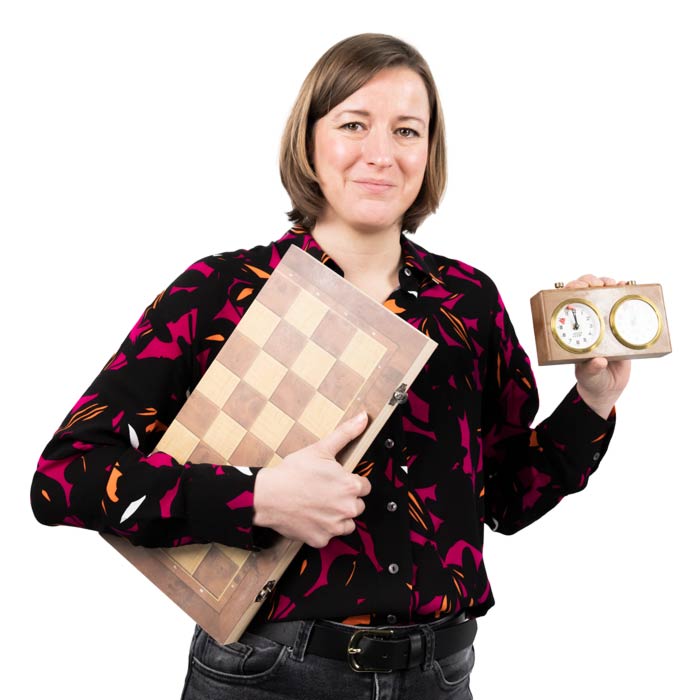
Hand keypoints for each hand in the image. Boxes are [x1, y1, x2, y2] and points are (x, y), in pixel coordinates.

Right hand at [252, 412, 370, 547]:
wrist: (268, 496)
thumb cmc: (293, 472)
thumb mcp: (320, 449)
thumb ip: (346, 433)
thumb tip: (363, 418)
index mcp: (350, 486)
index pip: (364, 486)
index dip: (350, 482)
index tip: (336, 481)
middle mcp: (347, 508)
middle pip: (357, 506)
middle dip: (345, 500)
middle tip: (325, 492)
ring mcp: (334, 526)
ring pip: (346, 523)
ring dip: (337, 516)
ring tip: (319, 505)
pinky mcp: (321, 540)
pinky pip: (328, 536)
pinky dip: (322, 529)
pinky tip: (310, 516)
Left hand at [565, 274, 631, 418]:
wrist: (607, 389)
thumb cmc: (591, 380)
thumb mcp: (588, 375)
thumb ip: (591, 369)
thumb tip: (598, 361)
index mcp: (573, 331)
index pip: (567, 304)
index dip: (570, 291)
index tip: (578, 287)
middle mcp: (588, 324)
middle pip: (585, 294)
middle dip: (589, 282)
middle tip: (597, 284)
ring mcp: (604, 323)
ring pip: (604, 297)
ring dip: (608, 285)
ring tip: (613, 283)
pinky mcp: (620, 328)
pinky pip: (622, 308)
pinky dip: (625, 296)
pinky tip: (627, 288)